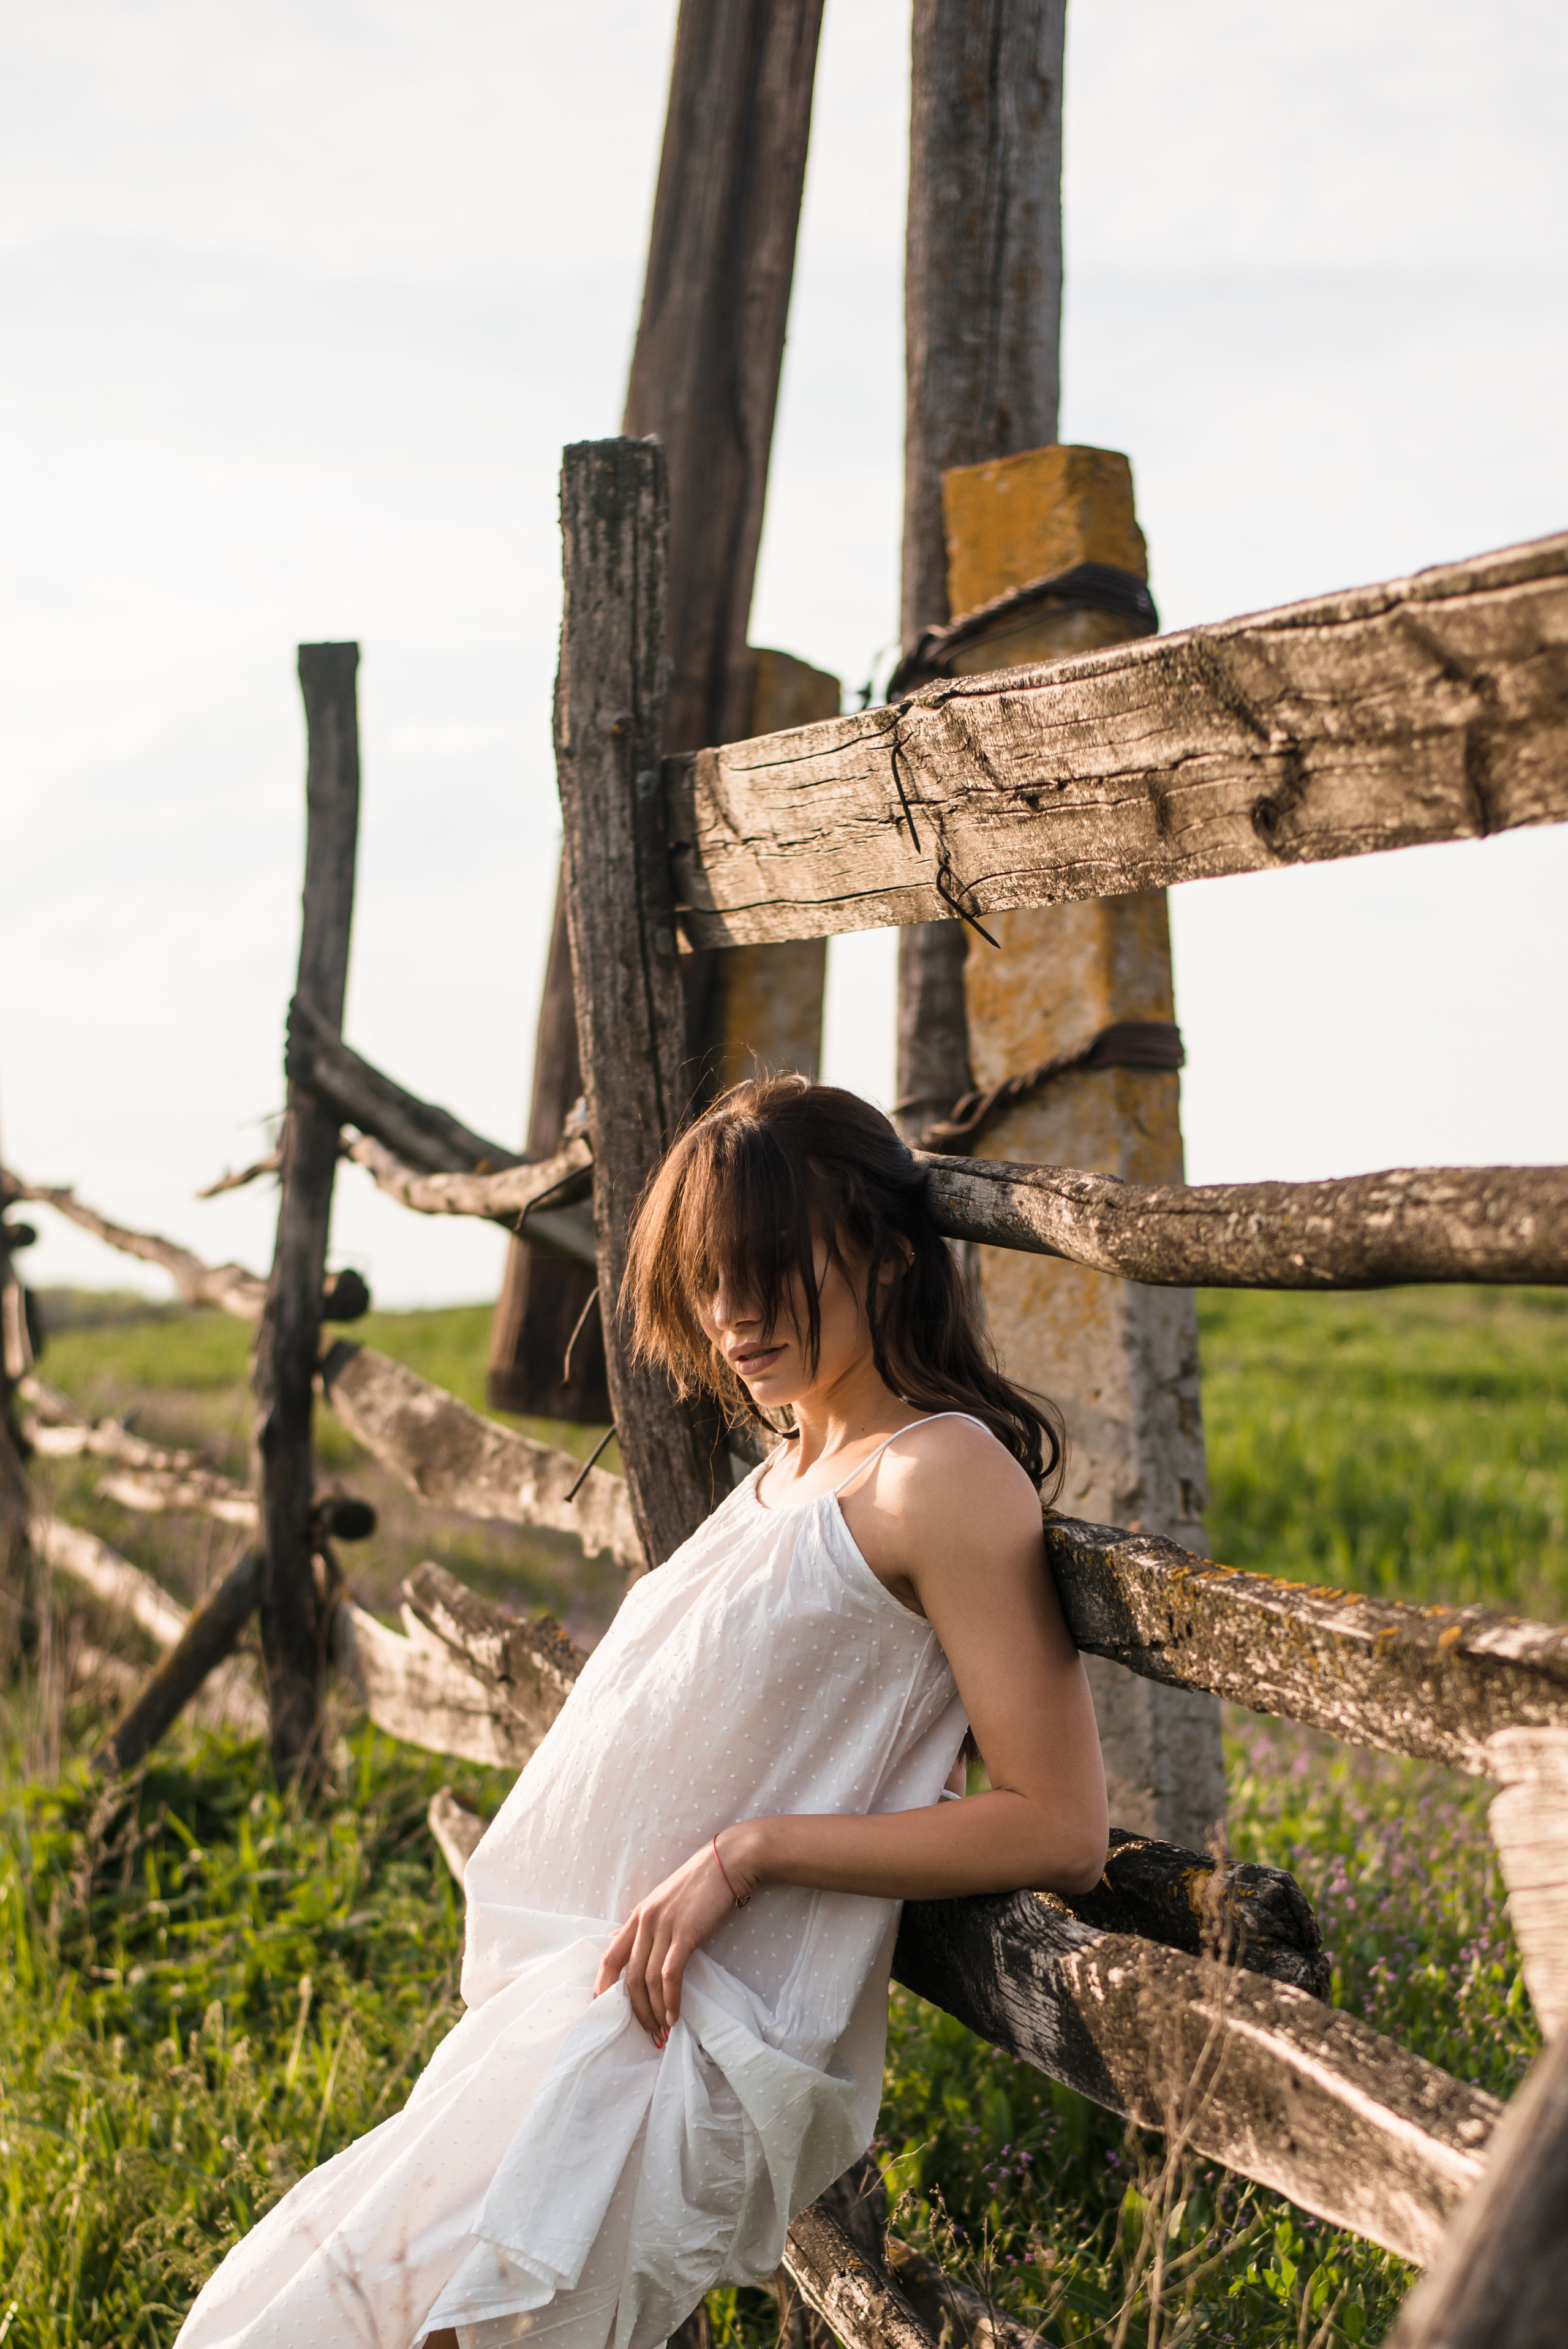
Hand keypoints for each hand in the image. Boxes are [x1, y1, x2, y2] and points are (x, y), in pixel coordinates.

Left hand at [593, 1829, 759, 2044]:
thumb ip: (643, 1924)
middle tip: (645, 2034)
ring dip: (654, 2011)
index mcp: (638, 1916)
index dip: (603, 1987)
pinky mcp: (685, 1933)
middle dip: (635, 2011)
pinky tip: (674, 2017)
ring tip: (661, 2032)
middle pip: (629, 1976)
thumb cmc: (699, 1884)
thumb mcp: (663, 1901)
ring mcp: (664, 1927)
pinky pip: (671, 1974)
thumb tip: (618, 1942)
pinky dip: (671, 1999)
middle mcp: (645, 1922)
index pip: (609, 1957)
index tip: (607, 2013)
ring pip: (648, 1980)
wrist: (728, 1863)